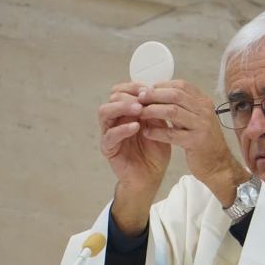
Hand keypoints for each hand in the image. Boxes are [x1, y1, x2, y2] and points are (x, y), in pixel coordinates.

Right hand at [99, 82, 170, 232]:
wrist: (151, 177)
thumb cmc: (154, 153)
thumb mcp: (160, 127)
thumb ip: (155, 111)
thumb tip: (155, 92)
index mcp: (127, 112)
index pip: (122, 91)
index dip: (134, 87)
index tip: (148, 88)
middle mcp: (116, 120)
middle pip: (112, 98)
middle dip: (128, 94)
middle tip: (143, 97)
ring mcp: (110, 133)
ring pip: (105, 112)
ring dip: (122, 107)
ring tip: (138, 109)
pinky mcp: (108, 148)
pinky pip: (110, 135)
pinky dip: (122, 129)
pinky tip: (135, 127)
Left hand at [137, 80, 246, 205]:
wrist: (218, 165)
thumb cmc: (203, 141)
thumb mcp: (196, 119)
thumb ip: (182, 107)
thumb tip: (157, 95)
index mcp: (204, 102)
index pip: (181, 85)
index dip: (162, 86)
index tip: (147, 90)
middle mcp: (205, 111)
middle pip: (176, 95)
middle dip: (154, 95)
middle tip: (139, 98)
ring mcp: (202, 126)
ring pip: (173, 111)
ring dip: (153, 111)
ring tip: (139, 114)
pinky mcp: (196, 142)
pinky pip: (172, 134)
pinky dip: (157, 132)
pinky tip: (147, 132)